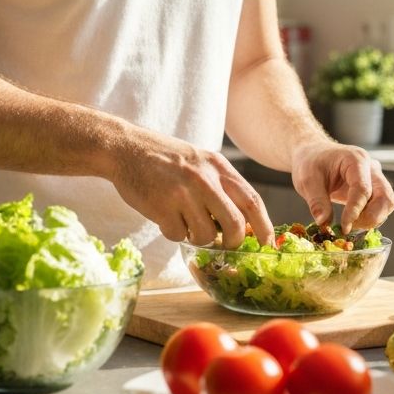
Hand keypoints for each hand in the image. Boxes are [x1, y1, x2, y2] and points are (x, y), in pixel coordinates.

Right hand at [109, 128, 273, 248]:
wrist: (127, 148)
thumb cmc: (166, 159)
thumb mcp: (201, 162)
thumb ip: (222, 186)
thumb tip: (244, 223)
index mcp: (218, 166)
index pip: (252, 201)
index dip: (264, 227)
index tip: (266, 244)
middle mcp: (204, 178)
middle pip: (235, 225)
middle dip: (233, 242)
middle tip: (224, 245)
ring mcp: (183, 193)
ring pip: (206, 236)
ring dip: (197, 237)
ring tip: (185, 221)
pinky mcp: (162, 207)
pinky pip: (178, 236)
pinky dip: (174, 233)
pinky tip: (166, 217)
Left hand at [290, 140, 393, 232]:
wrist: (312, 155)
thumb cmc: (310, 162)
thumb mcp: (307, 180)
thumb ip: (316, 201)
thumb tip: (324, 223)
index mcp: (355, 159)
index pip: (362, 189)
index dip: (355, 210)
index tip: (344, 227)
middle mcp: (370, 168)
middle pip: (385, 197)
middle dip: (371, 217)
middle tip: (350, 228)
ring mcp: (374, 178)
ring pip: (386, 204)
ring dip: (372, 219)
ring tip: (349, 224)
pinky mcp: (373, 189)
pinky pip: (379, 207)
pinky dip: (369, 218)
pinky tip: (352, 221)